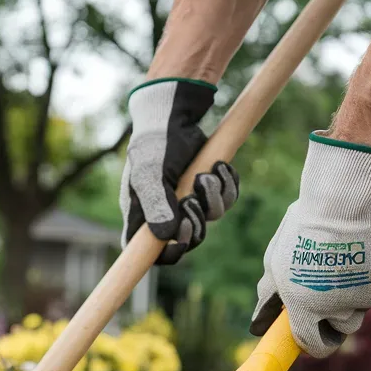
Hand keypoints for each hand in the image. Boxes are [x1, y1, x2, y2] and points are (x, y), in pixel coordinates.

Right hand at [120, 78, 237, 264]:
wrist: (173, 116)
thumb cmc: (154, 145)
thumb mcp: (150, 174)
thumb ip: (156, 205)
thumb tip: (167, 236)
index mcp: (143, 216)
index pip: (151, 253)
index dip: (169, 254)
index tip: (182, 240)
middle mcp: (165, 213)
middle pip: (189, 239)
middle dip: (198, 222)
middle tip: (192, 200)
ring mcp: (188, 200)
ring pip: (211, 218)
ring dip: (214, 198)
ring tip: (207, 174)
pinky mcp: (207, 187)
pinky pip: (226, 199)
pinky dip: (228, 184)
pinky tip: (220, 166)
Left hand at [251, 135, 370, 357]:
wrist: (341, 205)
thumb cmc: (302, 231)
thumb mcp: (275, 262)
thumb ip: (269, 295)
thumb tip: (258, 323)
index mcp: (304, 308)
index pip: (314, 344)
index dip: (316, 343)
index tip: (316, 335)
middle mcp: (333, 309)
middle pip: (344, 327)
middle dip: (339, 313)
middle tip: (333, 287)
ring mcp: (361, 297)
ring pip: (362, 307)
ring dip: (356, 293)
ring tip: (345, 263)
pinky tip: (366, 251)